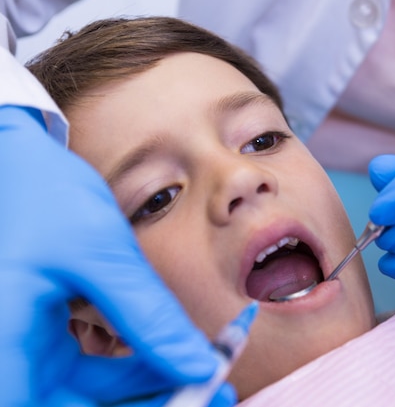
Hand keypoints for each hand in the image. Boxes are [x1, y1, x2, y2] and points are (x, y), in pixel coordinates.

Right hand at [0, 106, 237, 405]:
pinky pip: (94, 375)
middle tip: (217, 389)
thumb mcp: (101, 253)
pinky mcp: (45, 348)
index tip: (200, 396)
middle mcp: (10, 365)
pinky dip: (137, 366)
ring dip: (154, 386)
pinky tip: (178, 350)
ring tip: (208, 367)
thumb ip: (148, 314)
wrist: (14, 166)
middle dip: (157, 402)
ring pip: (96, 397)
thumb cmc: (43, 197)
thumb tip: (201, 366)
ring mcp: (26, 359)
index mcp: (4, 352)